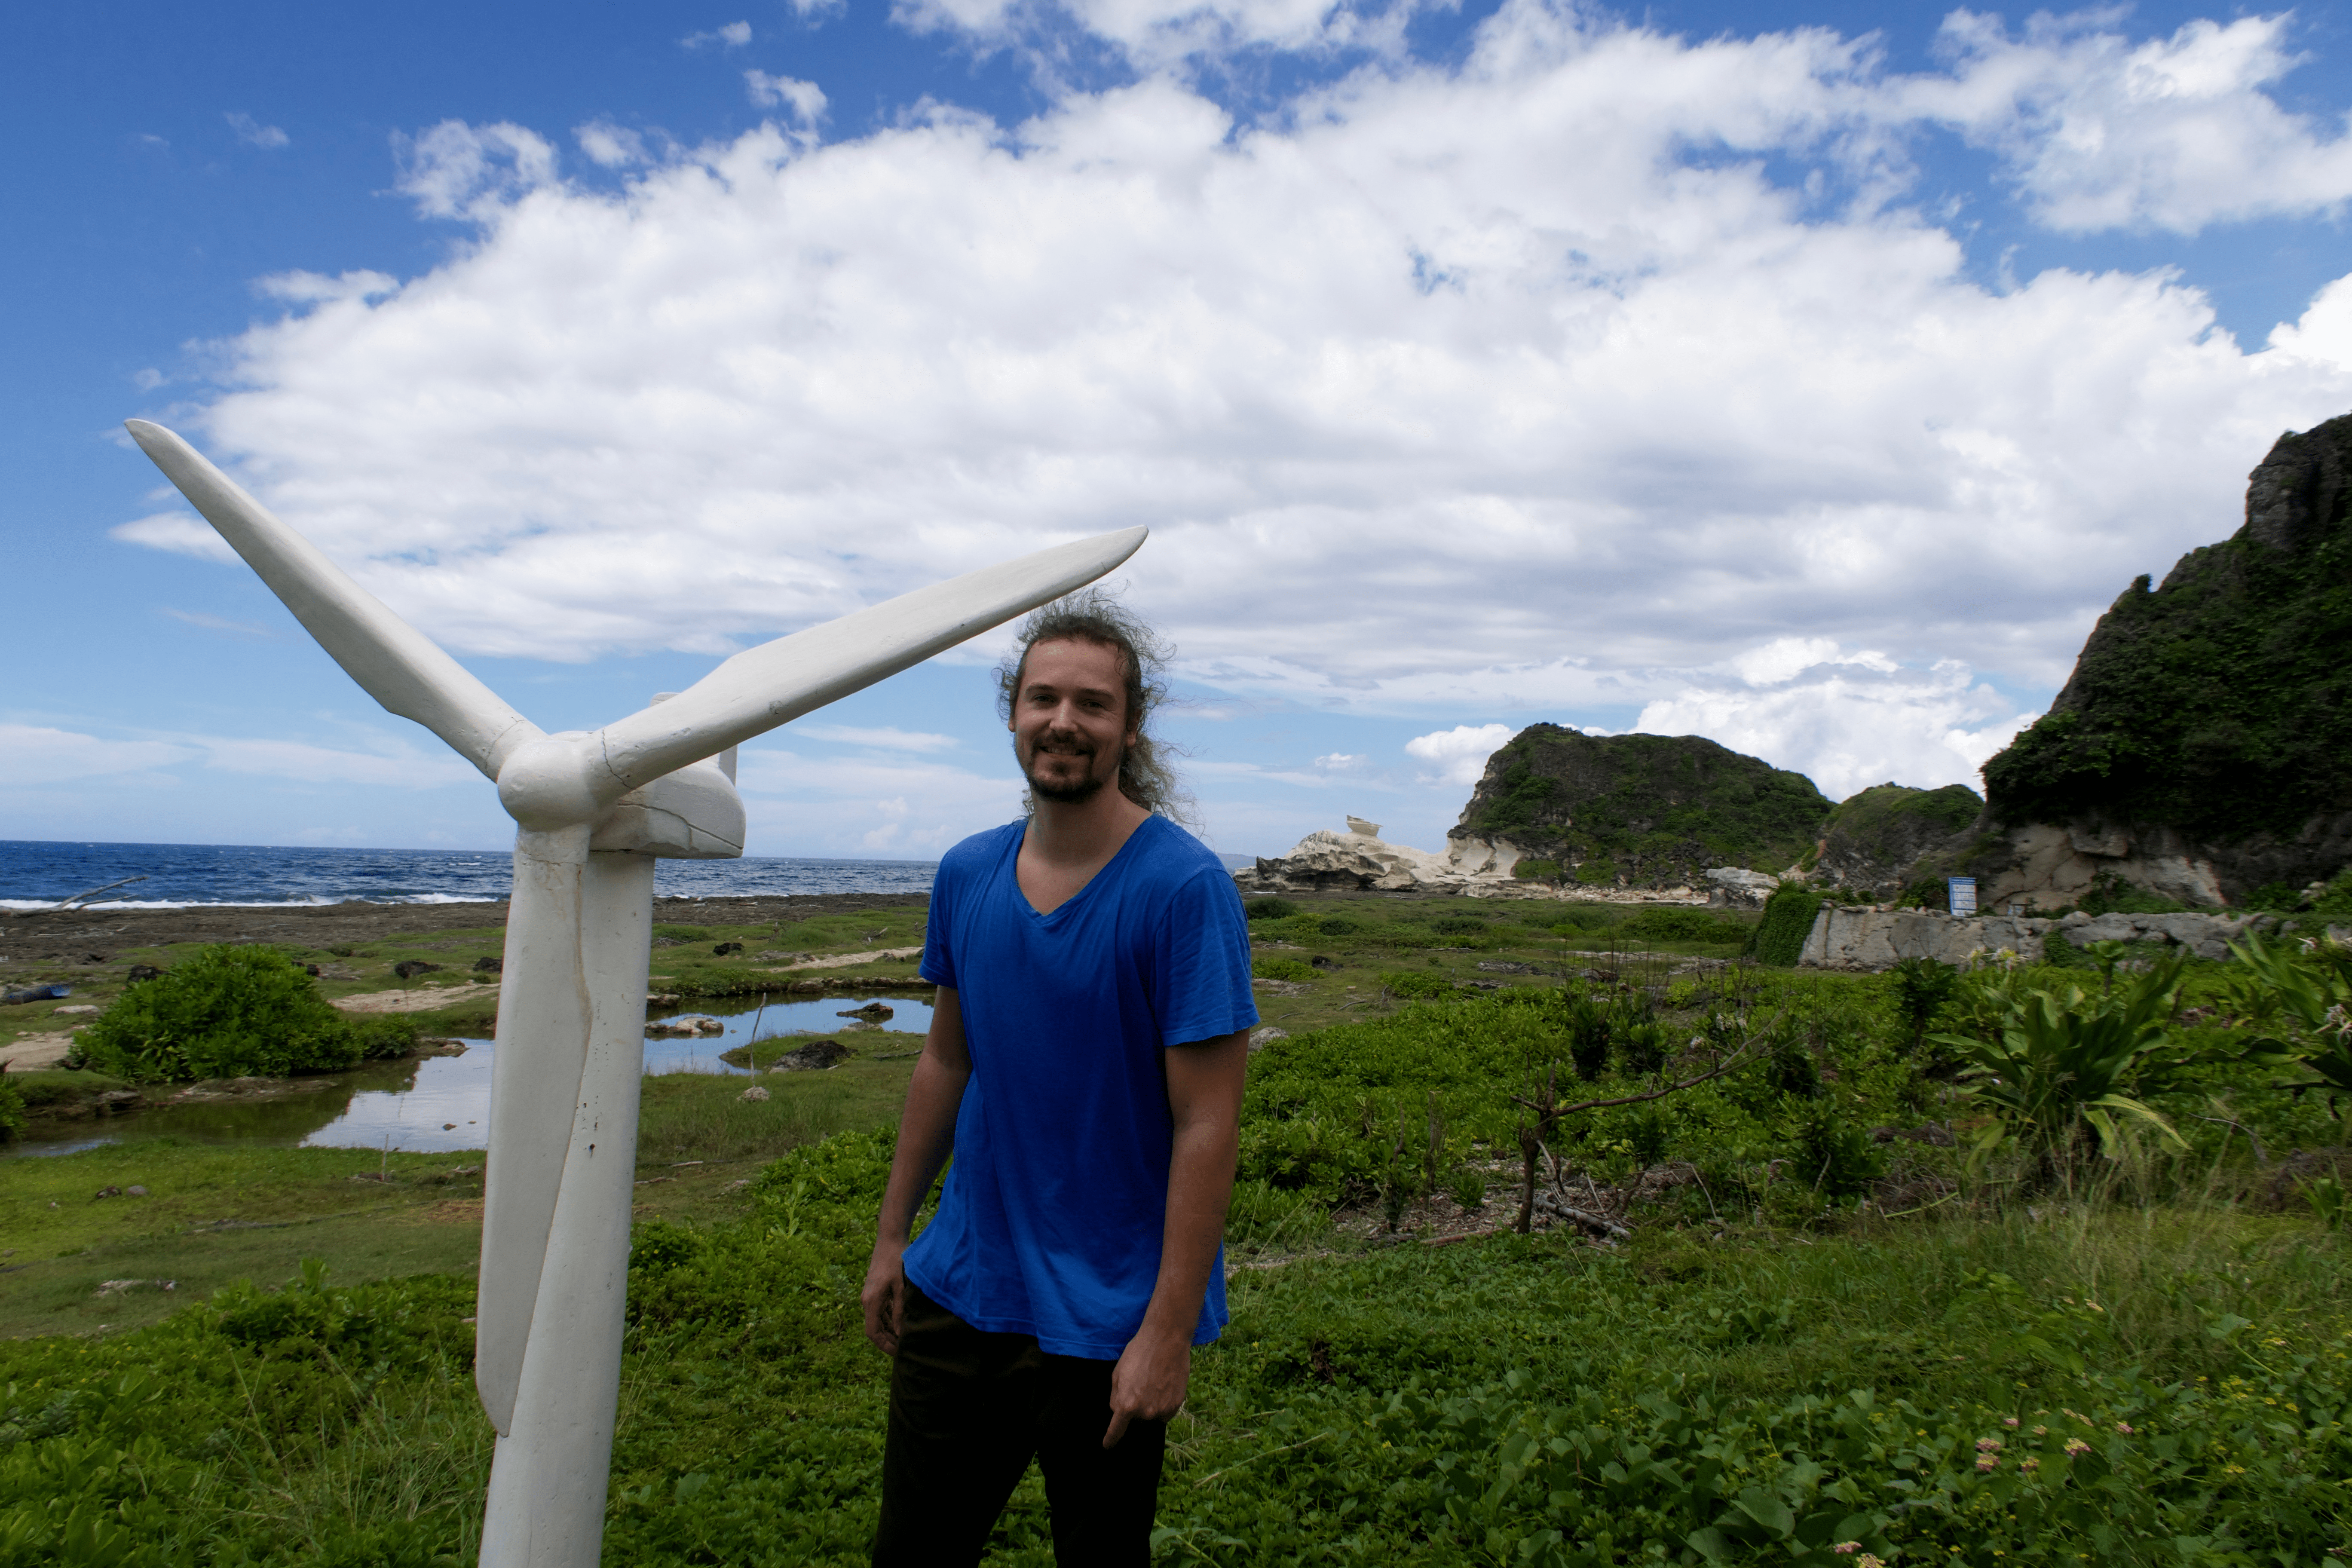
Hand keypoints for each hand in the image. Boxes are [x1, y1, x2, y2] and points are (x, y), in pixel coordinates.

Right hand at [861, 1241, 907, 1355]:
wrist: (889, 1241)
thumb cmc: (896, 1262)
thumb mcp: (900, 1289)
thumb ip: (899, 1311)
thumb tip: (900, 1332)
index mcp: (871, 1302)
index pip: (872, 1332)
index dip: (884, 1345)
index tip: (896, 1353)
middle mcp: (867, 1301)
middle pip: (874, 1328)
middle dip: (888, 1340)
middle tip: (903, 1349)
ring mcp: (870, 1295)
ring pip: (878, 1320)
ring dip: (889, 1330)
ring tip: (904, 1339)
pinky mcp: (875, 1290)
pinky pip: (880, 1310)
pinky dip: (889, 1319)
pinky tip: (901, 1323)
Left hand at [1103, 1326, 1190, 1447]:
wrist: (1166, 1340)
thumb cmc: (1139, 1352)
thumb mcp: (1117, 1373)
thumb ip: (1116, 1396)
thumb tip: (1118, 1410)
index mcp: (1127, 1404)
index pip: (1116, 1430)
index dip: (1111, 1439)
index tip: (1107, 1445)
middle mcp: (1145, 1411)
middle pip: (1134, 1416)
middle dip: (1133, 1404)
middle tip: (1139, 1382)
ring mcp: (1162, 1409)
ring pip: (1150, 1414)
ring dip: (1149, 1403)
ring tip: (1152, 1380)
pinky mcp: (1176, 1404)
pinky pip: (1165, 1412)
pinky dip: (1162, 1403)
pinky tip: (1163, 1385)